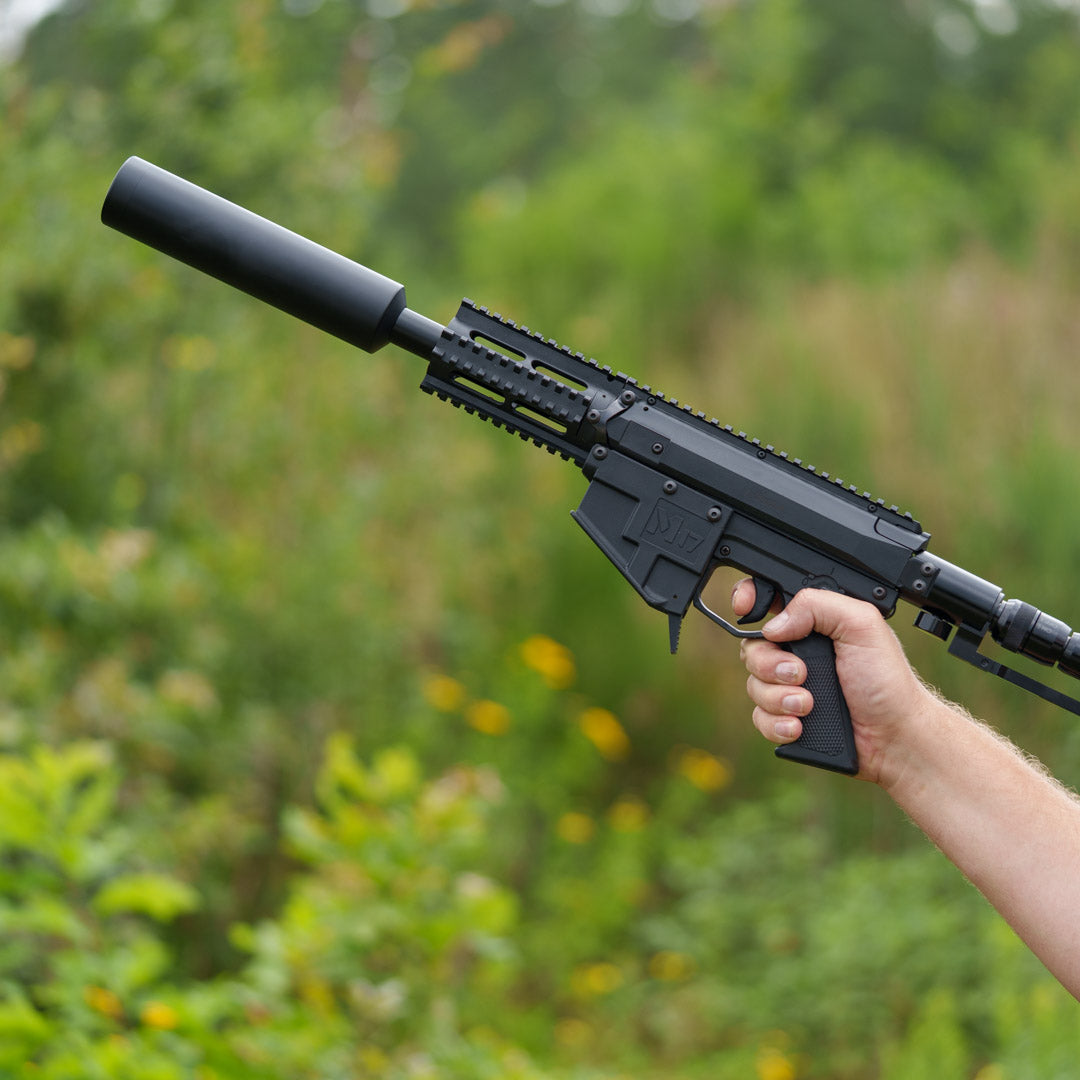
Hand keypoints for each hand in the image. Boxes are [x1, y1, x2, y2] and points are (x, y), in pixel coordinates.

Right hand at [732, 582, 935, 785]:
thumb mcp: (862, 624)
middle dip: (770, 665)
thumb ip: (818, 605)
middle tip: (800, 674)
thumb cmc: (886, 680)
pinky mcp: (785, 716)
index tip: (745, 609)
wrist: (893, 736)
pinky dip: (777, 723)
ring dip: (778, 698)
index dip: (749, 600)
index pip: (767, 600)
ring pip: (753, 685)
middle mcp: (797, 651)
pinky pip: (759, 717)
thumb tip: (773, 625)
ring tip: (808, 706)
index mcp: (813, 622)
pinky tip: (800, 725)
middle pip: (752, 647)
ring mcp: (788, 685)